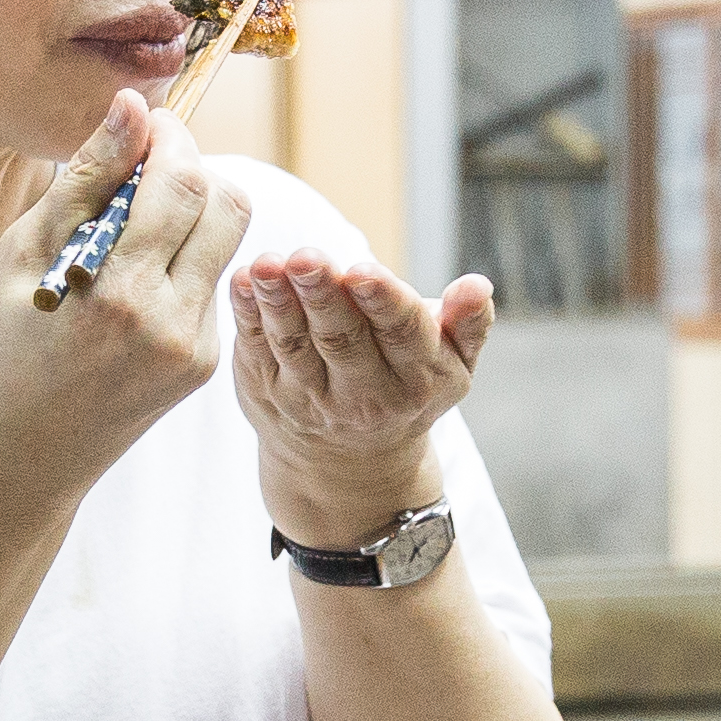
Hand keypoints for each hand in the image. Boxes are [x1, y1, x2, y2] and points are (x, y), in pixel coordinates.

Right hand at [0, 92, 246, 523]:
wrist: (10, 465)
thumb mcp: (19, 257)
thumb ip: (86, 180)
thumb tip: (132, 107)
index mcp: (117, 293)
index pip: (182, 183)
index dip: (170, 138)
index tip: (143, 124)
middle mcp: (170, 324)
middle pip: (228, 206)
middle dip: (193, 169)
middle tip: (143, 166)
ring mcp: (194, 350)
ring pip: (224, 243)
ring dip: (188, 215)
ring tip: (126, 228)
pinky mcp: (202, 366)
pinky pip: (206, 285)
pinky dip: (178, 263)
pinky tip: (126, 283)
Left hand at [233, 250, 493, 543]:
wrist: (350, 464)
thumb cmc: (408, 386)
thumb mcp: (453, 364)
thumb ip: (469, 322)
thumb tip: (478, 285)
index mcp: (417, 378)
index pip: (401, 334)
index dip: (382, 301)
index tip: (362, 270)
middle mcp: (364, 396)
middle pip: (342, 339)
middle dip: (323, 296)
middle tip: (307, 257)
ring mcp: (311, 400)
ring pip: (294, 346)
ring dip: (277, 303)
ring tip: (266, 266)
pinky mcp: (268, 394)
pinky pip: (256, 351)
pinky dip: (247, 317)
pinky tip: (242, 282)